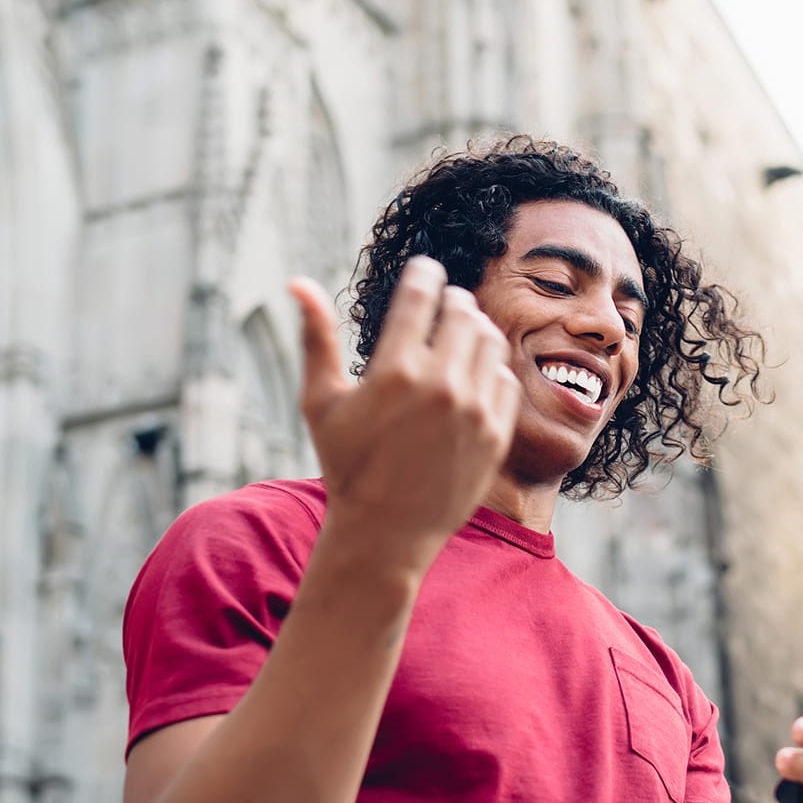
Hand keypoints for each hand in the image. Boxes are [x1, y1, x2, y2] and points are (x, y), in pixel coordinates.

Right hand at [290, 259, 519, 572]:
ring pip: (489, 341)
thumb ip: (316, 338)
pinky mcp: (495, 434)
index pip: (422, 294)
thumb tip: (298, 281)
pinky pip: (504, 379)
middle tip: (445, 302)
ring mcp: (473, 411)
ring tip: (460, 333)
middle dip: (453, 299)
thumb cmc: (346, 465)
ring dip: (475, 328)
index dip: (425, 273)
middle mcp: (440, 386)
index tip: (426, 269)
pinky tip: (473, 373)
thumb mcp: (321, 402)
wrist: (387, 533)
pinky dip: (490, 368)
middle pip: (463, 311)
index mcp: (395, 371)